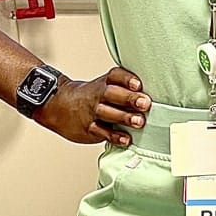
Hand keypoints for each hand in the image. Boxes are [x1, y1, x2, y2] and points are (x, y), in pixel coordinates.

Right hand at [34, 66, 151, 146]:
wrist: (60, 105)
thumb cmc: (93, 95)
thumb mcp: (106, 84)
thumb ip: (127, 87)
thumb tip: (155, 92)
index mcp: (105, 82)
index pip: (116, 76)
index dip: (127, 79)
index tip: (138, 83)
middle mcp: (99, 95)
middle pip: (113, 94)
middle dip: (129, 98)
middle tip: (145, 103)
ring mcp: (92, 111)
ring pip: (107, 113)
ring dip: (124, 117)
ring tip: (139, 122)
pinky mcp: (88, 128)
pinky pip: (101, 132)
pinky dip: (114, 136)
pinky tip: (126, 139)